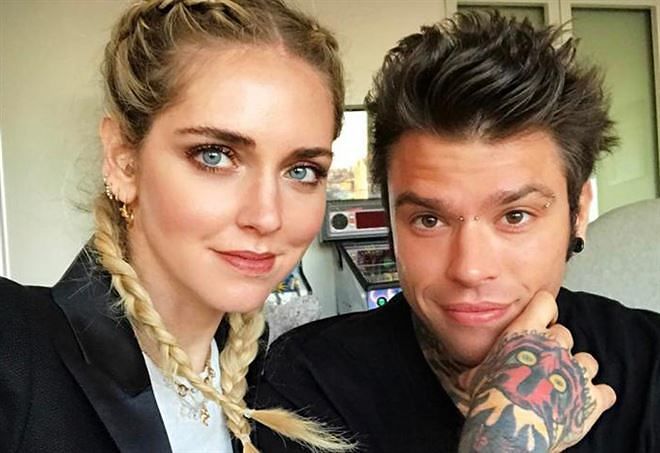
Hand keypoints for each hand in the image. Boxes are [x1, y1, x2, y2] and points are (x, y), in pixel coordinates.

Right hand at [457, 291, 615, 451]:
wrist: (512, 425)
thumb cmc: (490, 397)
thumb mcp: (477, 378)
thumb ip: (480, 371)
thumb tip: (466, 378)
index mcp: (526, 332)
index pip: (545, 302)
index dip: (543, 312)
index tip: (540, 323)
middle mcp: (554, 344)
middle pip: (564, 334)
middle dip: (556, 349)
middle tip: (543, 366)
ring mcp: (576, 369)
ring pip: (587, 360)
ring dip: (578, 371)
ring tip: (563, 386)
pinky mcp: (593, 396)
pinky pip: (605, 391)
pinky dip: (597, 397)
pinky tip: (583, 404)